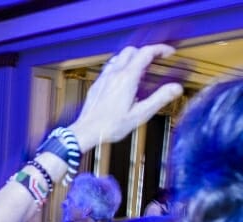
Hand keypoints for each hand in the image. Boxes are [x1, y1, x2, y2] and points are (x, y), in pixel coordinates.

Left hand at [69, 44, 183, 151]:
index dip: (160, 49)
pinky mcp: (97, 85)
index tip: (169, 53)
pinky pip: (110, 67)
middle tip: (156, 60)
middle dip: (146, 52)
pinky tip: (124, 80)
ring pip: (119, 57)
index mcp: (127, 78)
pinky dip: (121, 66)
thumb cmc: (109, 126)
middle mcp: (114, 74)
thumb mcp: (140, 114)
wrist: (86, 132)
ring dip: (133, 58)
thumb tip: (176, 88)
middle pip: (132, 50)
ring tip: (141, 70)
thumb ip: (159, 99)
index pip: (146, 52)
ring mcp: (104, 78)